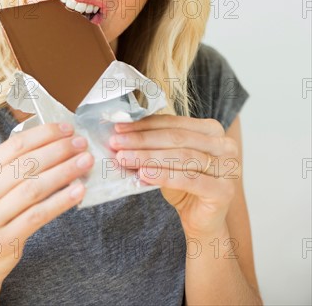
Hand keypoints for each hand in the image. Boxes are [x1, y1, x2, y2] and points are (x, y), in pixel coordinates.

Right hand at [0, 122, 93, 286]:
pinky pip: (38, 215)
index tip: (68, 129)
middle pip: (26, 165)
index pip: (14, 145)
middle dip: (59, 150)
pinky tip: (78, 190)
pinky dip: (61, 201)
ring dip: (64, 172)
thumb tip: (57, 142)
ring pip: (34, 188)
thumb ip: (13, 166)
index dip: (44, 134)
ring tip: (85, 161)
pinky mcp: (3, 241)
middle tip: (82, 143)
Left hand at [109, 115, 239, 237]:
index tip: (119, 128)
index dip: (144, 124)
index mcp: (212, 130)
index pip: (173, 122)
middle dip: (143, 140)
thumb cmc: (186, 186)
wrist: (202, 221)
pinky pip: (188, 179)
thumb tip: (123, 134)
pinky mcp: (224, 190)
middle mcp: (225, 145)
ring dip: (149, 156)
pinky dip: (163, 175)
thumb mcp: (169, 159)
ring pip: (182, 157)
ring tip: (125, 158)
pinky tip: (142, 174)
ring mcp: (228, 167)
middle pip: (176, 138)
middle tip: (117, 143)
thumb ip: (155, 144)